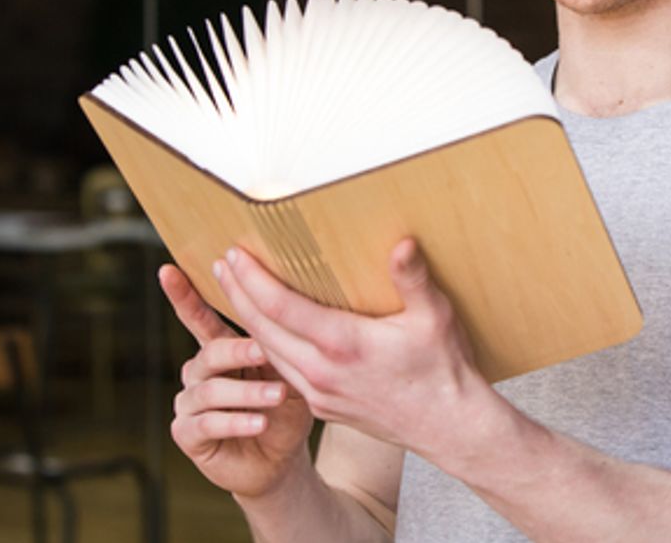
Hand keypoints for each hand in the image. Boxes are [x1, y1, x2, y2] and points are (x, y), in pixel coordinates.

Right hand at [160, 264, 314, 499]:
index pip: (199, 317)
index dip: (183, 295)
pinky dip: (236, 422)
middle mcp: (198, 372)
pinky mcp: (187, 434)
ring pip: (210, 390)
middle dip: (238, 351)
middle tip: (264, 351)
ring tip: (277, 396)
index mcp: (220, 349)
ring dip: (247, 392)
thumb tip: (296, 301)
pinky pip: (206, 423)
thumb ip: (282, 341)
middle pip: (209, 352)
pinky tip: (259, 423)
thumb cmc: (287, 406)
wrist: (282, 457)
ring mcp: (189, 403)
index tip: (168, 269)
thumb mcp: (290, 370)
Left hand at [213, 239, 492, 459]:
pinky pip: (283, 371)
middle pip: (261, 328)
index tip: (236, 253)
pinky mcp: (322, 407)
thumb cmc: (443, 368)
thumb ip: (413, 279)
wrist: (448, 427)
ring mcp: (319, 393)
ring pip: (268, 352)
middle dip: (237, 293)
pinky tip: (266, 332)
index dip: (252, 278)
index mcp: (342, 344)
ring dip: (246, 320)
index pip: (280, 306)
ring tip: (234, 290)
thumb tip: (402, 243)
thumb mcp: (435, 317)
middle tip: (222, 263)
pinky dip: (266, 346)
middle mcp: (321, 371)